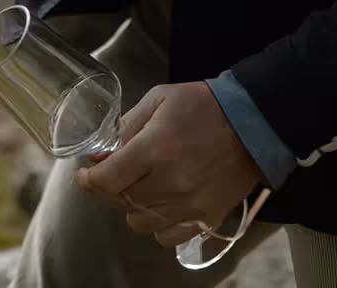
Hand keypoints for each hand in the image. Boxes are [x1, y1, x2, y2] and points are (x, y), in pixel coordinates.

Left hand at [75, 81, 263, 248]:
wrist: (252, 124)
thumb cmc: (203, 105)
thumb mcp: (158, 100)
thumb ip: (127, 126)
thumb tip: (101, 151)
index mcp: (156, 148)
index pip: (108, 180)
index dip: (88, 181)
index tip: (83, 176)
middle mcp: (171, 182)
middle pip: (121, 202)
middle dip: (108, 189)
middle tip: (111, 174)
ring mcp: (189, 205)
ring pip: (140, 223)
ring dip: (132, 207)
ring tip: (138, 187)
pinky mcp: (206, 218)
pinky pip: (167, 237)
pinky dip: (157, 225)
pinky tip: (159, 204)